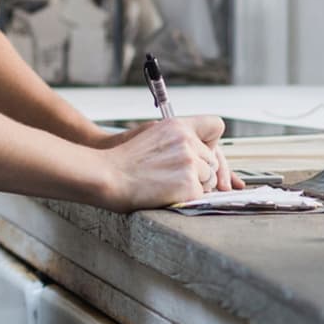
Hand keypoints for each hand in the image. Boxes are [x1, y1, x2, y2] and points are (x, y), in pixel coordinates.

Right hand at [100, 115, 231, 210]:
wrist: (108, 176)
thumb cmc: (125, 160)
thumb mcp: (153, 135)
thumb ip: (179, 139)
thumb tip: (205, 153)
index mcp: (178, 126)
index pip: (215, 126)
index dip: (212, 143)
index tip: (204, 153)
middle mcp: (187, 141)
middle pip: (212, 160)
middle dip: (200, 170)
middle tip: (174, 176)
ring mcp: (190, 163)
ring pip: (209, 179)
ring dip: (194, 185)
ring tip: (167, 184)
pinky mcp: (189, 185)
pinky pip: (201, 195)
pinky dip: (187, 198)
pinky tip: (167, 193)